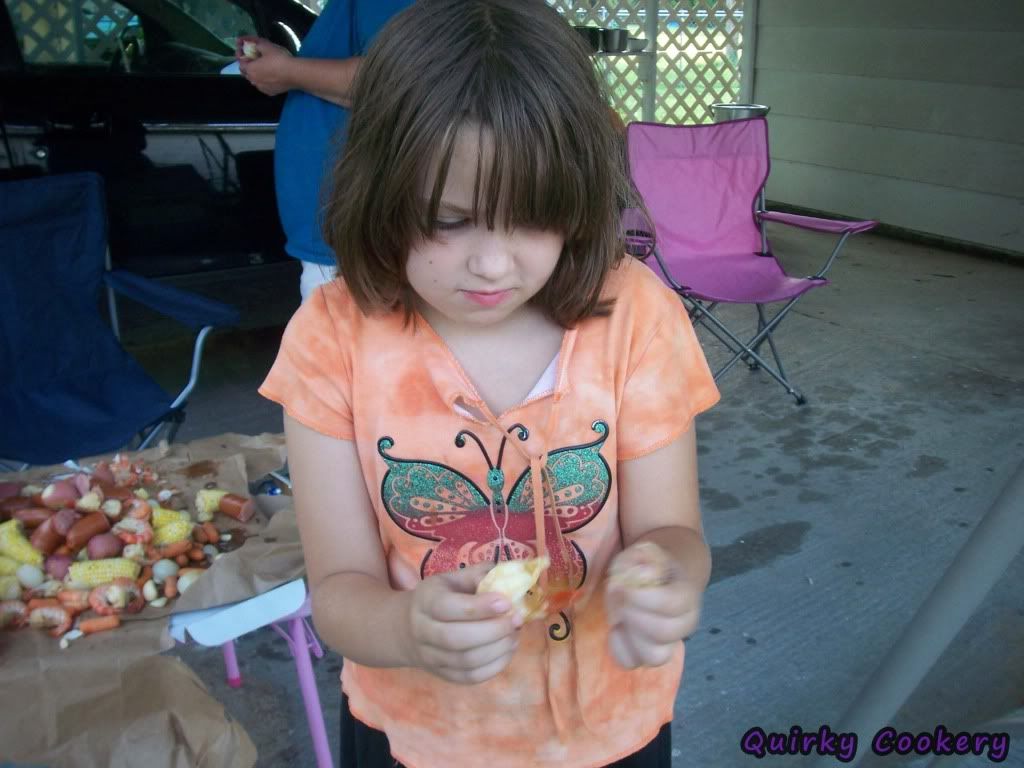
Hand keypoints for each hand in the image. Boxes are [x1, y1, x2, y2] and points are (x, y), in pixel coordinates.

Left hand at [236, 36, 292, 95]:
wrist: (294, 74)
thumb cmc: (279, 58)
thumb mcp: (266, 46)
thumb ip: (256, 43)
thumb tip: (252, 43)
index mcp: (250, 69)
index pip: (240, 62)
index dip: (241, 54)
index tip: (243, 48)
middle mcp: (253, 81)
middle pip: (245, 72)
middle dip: (246, 65)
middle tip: (252, 58)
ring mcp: (262, 88)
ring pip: (254, 80)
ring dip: (255, 74)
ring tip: (261, 67)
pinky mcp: (270, 92)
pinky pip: (263, 86)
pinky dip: (263, 80)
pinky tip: (269, 76)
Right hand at [403, 563, 521, 684]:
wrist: (410, 628)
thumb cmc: (441, 597)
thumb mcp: (453, 579)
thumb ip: (478, 576)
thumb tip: (508, 578)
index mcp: (425, 601)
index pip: (448, 607)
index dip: (479, 607)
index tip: (506, 602)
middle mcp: (423, 631)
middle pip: (456, 638)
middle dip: (493, 631)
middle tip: (517, 620)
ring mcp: (432, 657)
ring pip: (466, 661)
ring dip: (498, 649)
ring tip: (515, 635)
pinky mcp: (444, 675)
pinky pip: (472, 677)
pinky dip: (495, 666)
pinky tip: (508, 650)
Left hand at [605, 542, 701, 668]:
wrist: (658, 578)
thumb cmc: (648, 565)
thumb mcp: (642, 552)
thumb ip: (639, 559)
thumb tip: (641, 577)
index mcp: (686, 594)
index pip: (673, 604)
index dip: (645, 597)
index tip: (625, 586)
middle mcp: (684, 623)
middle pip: (665, 633)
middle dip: (635, 616)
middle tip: (622, 601)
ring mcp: (667, 643)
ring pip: (655, 656)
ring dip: (631, 636)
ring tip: (622, 617)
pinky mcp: (647, 654)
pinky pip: (633, 663)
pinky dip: (619, 649)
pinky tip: (617, 629)